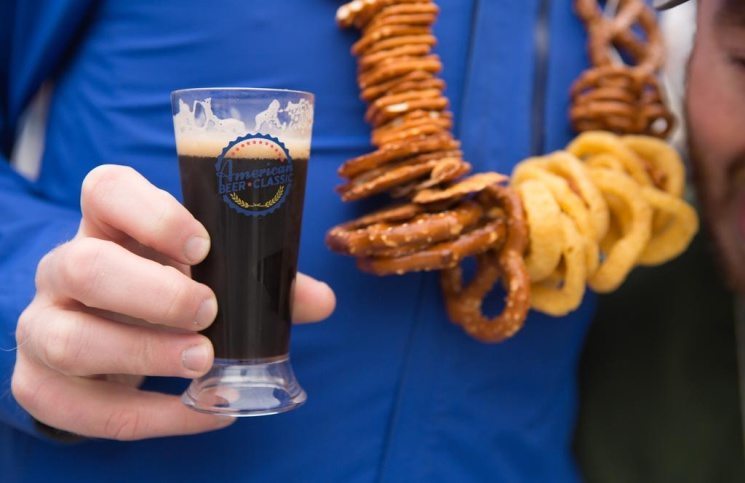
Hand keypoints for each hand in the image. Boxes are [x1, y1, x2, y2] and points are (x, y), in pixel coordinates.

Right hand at [11, 165, 334, 440]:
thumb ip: (259, 282)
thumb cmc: (161, 294)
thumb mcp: (204, 277)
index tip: (202, 245)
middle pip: (82, 266)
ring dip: (142, 354)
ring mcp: (43, 326)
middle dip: (152, 293)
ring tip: (202, 361)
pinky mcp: (40, 384)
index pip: (106, 190)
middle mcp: (64, 269)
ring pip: (68, 339)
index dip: (151, 213)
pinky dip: (151, 415)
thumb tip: (322, 300)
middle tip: (208, 312)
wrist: (105, 344)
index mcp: (108, 226)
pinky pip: (83, 407)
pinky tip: (202, 409)